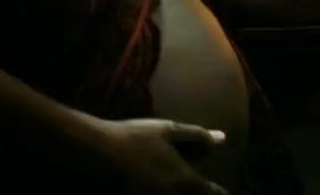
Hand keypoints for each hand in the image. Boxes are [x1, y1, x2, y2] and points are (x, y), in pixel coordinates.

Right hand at [87, 117, 229, 193]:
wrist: (95, 152)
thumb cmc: (134, 137)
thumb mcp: (168, 130)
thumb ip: (197, 136)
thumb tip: (222, 140)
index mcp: (183, 180)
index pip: (210, 192)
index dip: (218, 192)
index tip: (223, 192)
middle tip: (197, 188)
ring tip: (176, 189)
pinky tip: (157, 190)